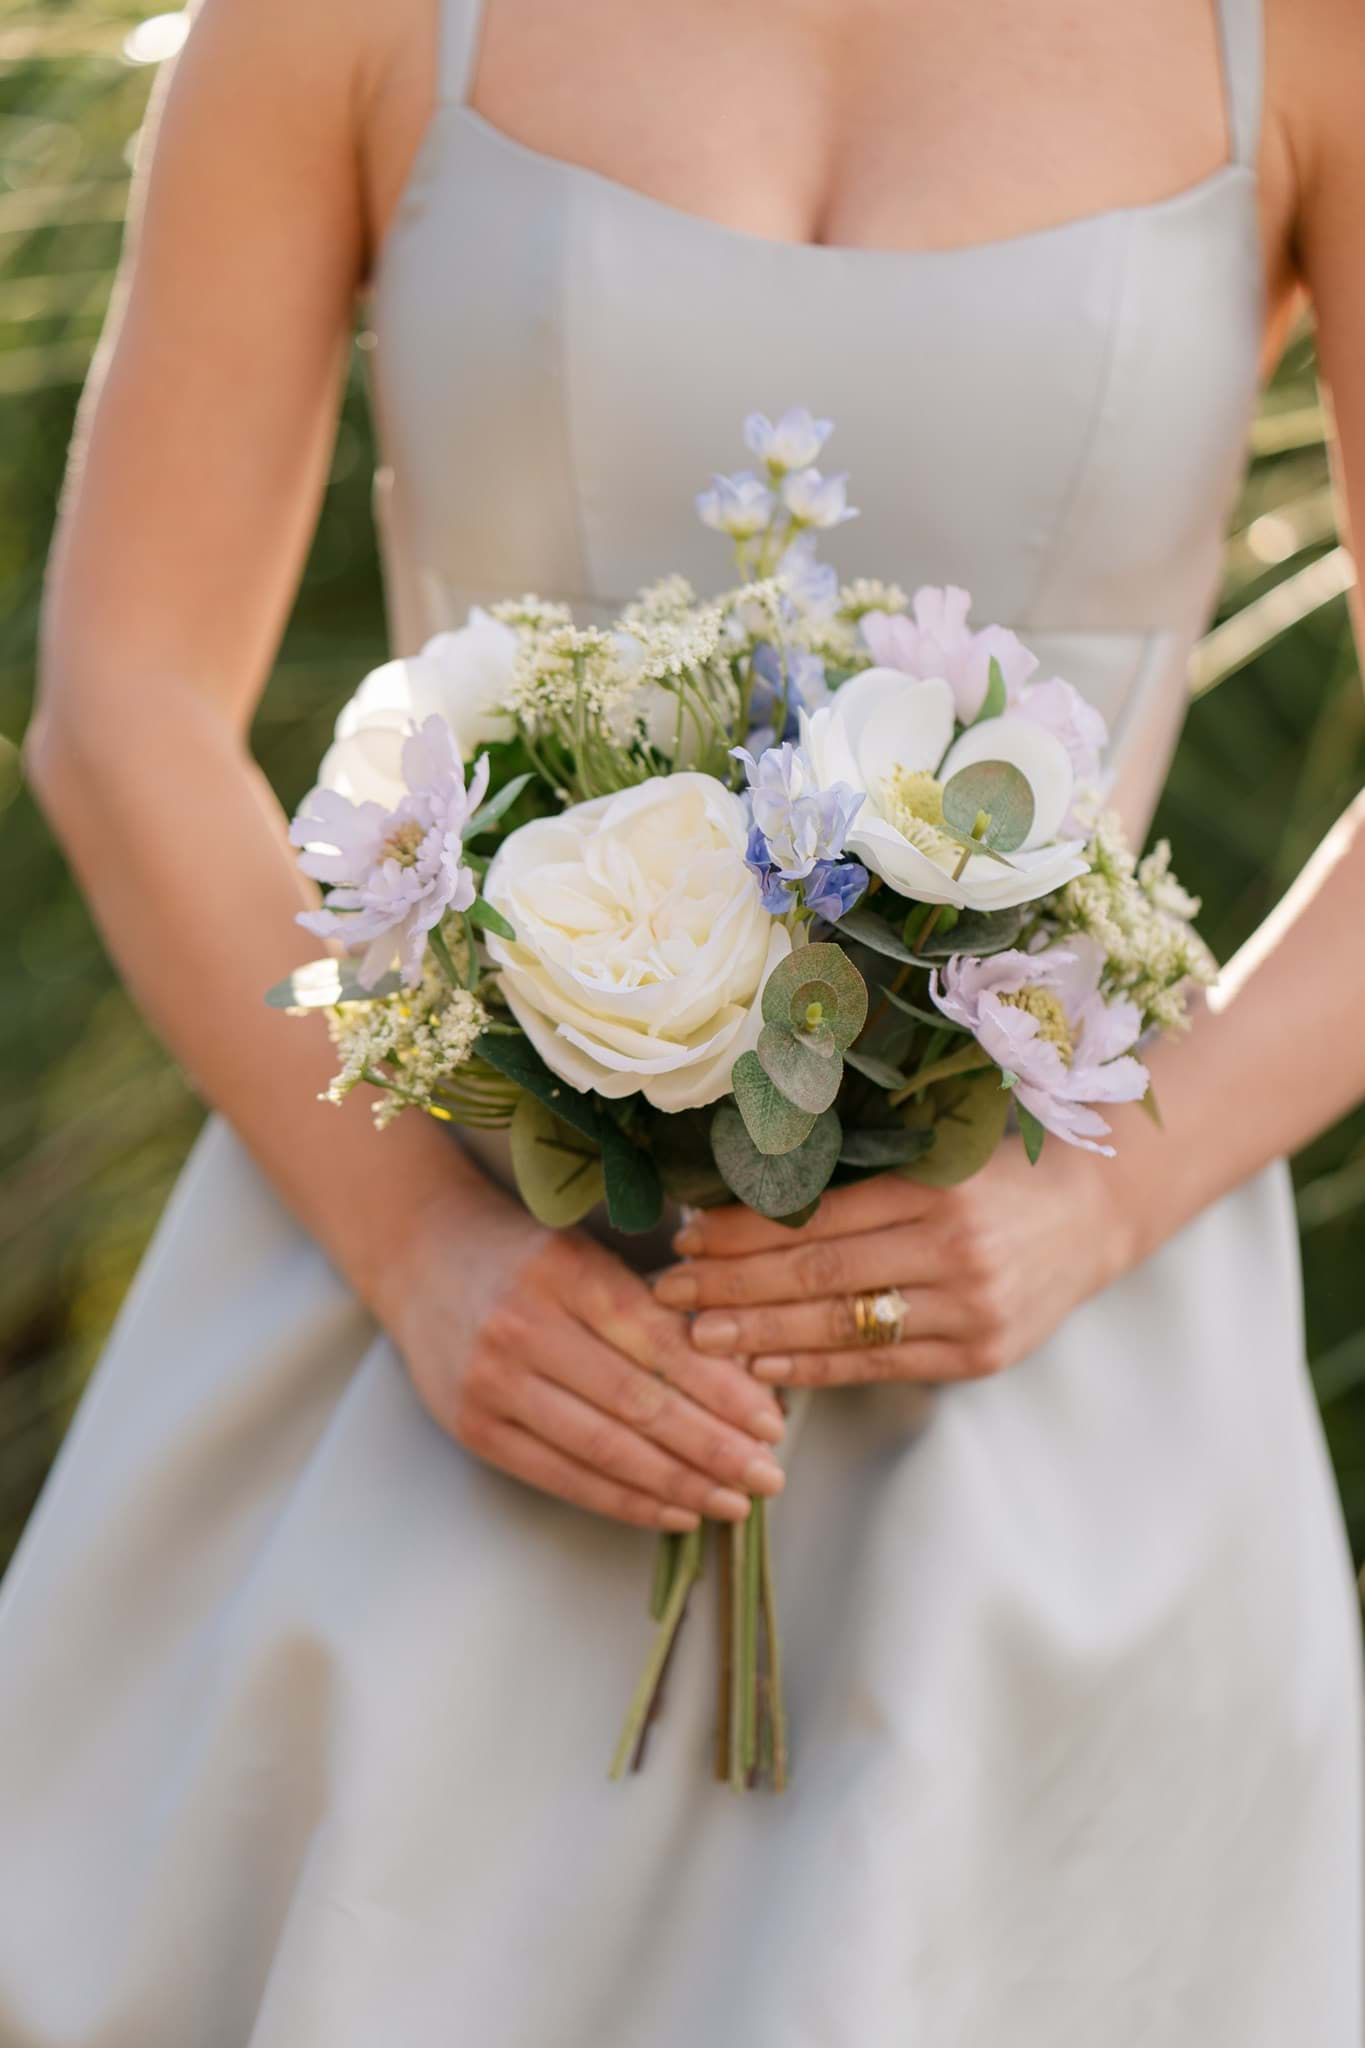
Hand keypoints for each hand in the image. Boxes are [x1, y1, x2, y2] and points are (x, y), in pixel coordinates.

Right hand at [383, 1183, 787, 1528]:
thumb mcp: (587, 1257)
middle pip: (636, 1403)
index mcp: (565, 1273)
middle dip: (712, 1448)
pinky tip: (675, 1510)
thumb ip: (652, 1308)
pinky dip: (624, 1500)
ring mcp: (492, 1383)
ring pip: (603, 1448)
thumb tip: (742, 1375)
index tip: (773, 1421)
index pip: (658, 1342)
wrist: (420, 1259)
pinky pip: (562, 1476)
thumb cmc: (526, 1256)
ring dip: (678, 1484)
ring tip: (734, 1503)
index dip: (720, 1388)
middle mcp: (523, 1328)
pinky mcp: (475, 1429)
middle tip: (770, 1476)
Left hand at [652, 1140, 1133, 1386]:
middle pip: (818, 1273)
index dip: (745, 1230)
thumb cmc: (995, 1178)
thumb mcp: (934, 1160)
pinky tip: (764, 1367)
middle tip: (671, 1289)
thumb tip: (749, 1196)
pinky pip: (880, 1365)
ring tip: (699, 1334)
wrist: (1094, 1217)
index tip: (688, 1234)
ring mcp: (970, 1309)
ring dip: (759, 1333)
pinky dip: (816, 1367)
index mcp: (934, 1189)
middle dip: (734, 1284)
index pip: (817, 1216)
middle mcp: (953, 1250)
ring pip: (842, 1325)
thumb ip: (857, 1181)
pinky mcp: (980, 1355)